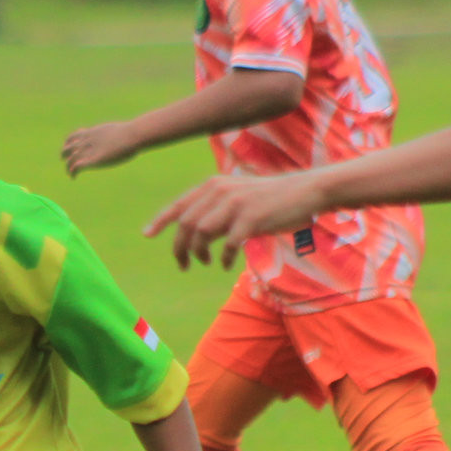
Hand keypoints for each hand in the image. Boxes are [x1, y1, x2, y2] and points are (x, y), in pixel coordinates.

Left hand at [62, 122, 139, 176]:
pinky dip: (72, 172)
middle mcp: (88, 141)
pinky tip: (74, 177)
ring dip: (68, 167)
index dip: (70, 143)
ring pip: (70, 158)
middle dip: (65, 155)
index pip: (74, 136)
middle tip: (67, 162)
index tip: (73, 149)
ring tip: (70, 173)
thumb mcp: (119, 130)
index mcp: (93, 132)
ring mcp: (89, 150)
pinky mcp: (93, 160)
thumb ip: (115, 135)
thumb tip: (124, 137)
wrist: (132, 135)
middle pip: (68, 147)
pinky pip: (76, 166)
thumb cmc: (131, 133)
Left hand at [146, 174, 320, 269]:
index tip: (147, 235)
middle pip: (186, 224)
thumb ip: (214, 210)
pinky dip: (222, 258)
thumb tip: (192, 234)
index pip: (179, 204)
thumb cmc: (269, 199)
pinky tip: (224, 265)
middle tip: (184, 264)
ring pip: (201, 234)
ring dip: (198, 253)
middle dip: (180, 247)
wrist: (304, 192)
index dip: (160, 220)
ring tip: (205, 262)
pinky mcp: (250, 219)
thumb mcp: (236, 197)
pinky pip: (227, 245)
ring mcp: (235, 204)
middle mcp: (220, 191)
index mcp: (214, 185)